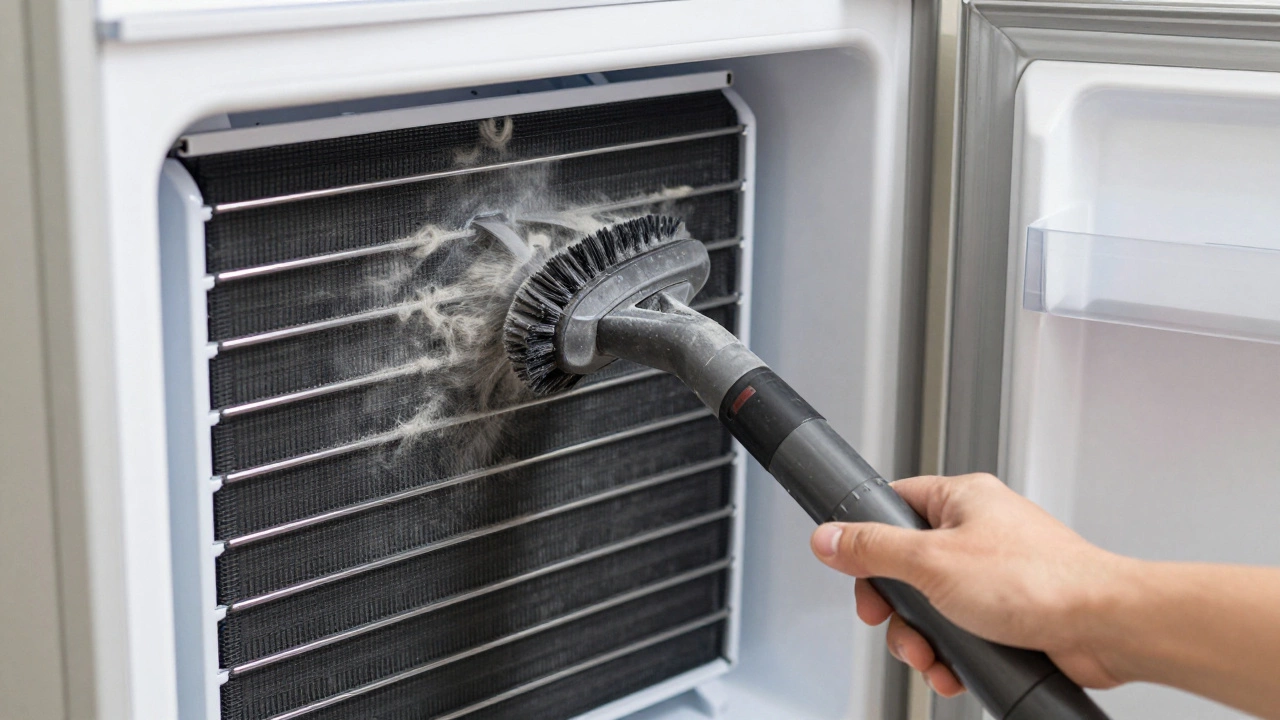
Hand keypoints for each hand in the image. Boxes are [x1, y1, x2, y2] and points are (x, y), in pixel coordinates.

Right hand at [809, 473, 1133, 695]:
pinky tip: (956, 668)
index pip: (891, 505)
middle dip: (897, 609)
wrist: (1105, 627)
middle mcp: (978, 531)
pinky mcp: (1010, 612)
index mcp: (961, 499)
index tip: (858, 574)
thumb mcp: (931, 562)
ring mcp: (995, 573)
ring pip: (932, 606)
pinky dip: (953, 653)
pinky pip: (962, 631)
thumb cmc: (1039, 582)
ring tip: (931, 657)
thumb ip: (873, 548)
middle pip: (906, 566)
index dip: (866, 542)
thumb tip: (829, 537)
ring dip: (923, 639)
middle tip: (894, 624)